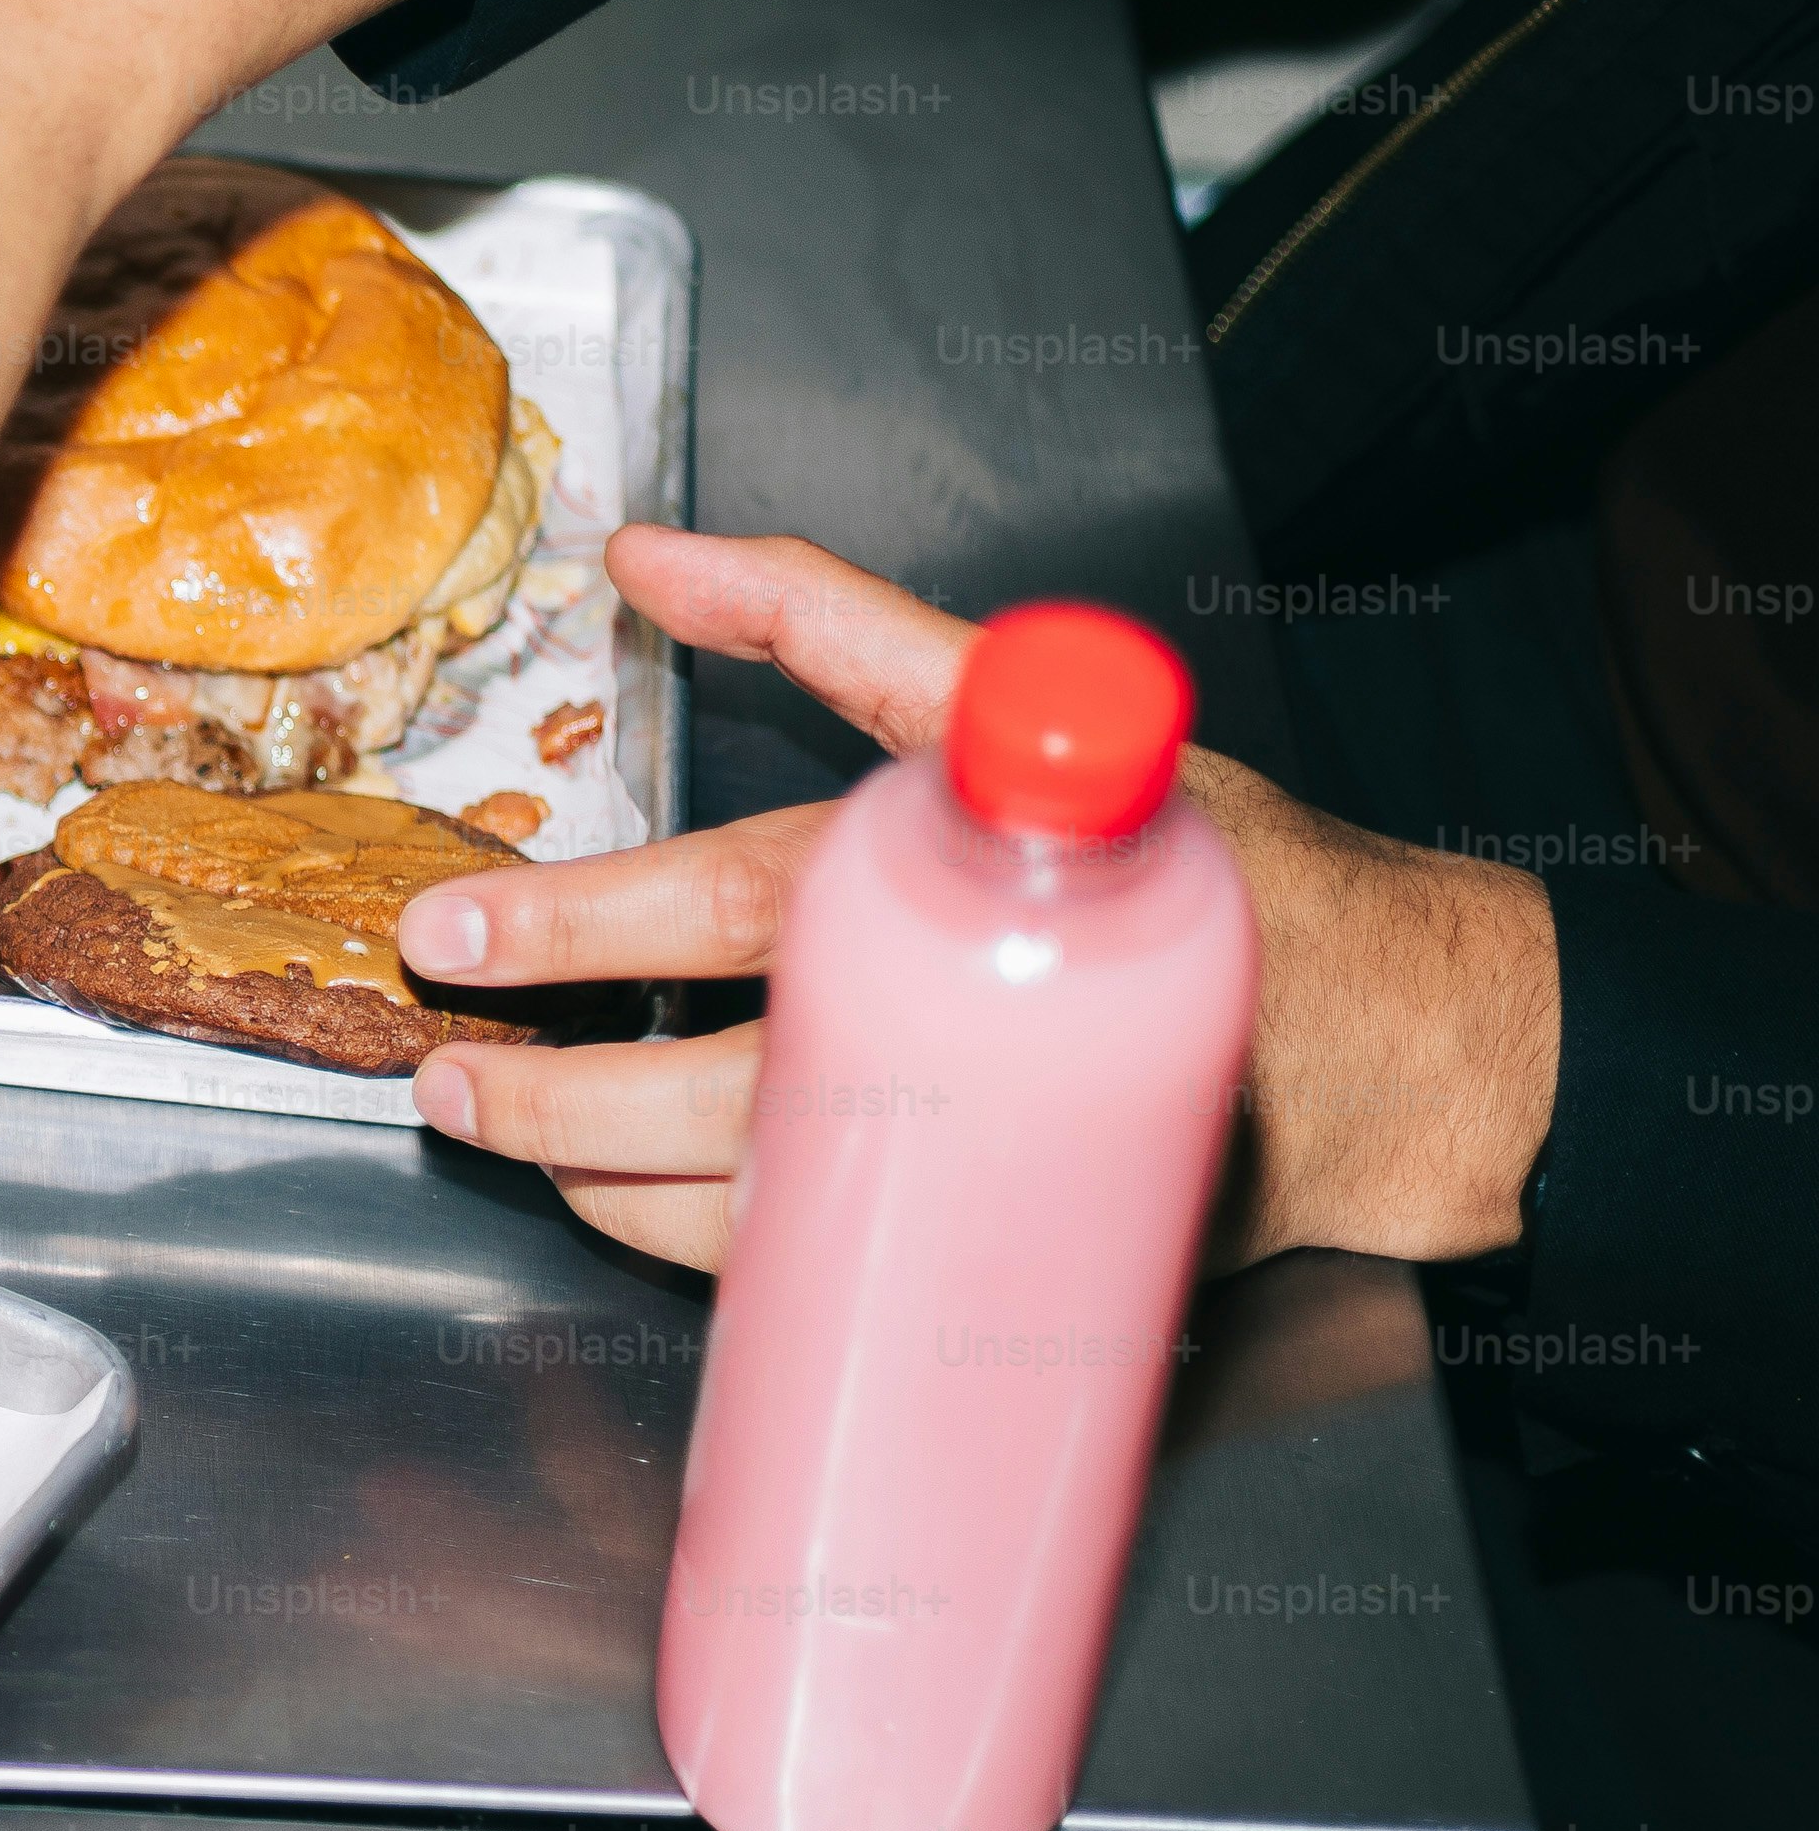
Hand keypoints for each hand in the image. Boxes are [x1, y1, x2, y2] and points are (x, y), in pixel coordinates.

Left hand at [404, 527, 1559, 1274]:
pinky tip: (611, 1195)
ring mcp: (974, 1168)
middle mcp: (957, 1039)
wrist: (1387, 1049)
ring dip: (593, 1177)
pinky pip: (803, 1272)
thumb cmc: (1197, 866)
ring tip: (496, 1126)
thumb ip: (827, 620)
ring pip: (740, 1207)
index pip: (737, 900)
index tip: (452, 928)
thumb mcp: (1015, 704)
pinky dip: (689, 1244)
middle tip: (444, 1068)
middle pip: (716, 1089)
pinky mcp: (989, 1256)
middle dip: (553, 1092)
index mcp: (960, 889)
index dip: (581, 918)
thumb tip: (650, 558)